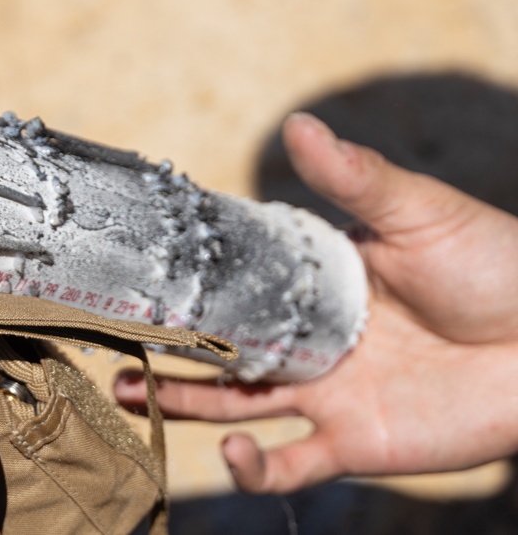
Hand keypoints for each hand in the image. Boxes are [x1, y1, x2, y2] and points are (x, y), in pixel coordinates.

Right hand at [114, 112, 517, 492]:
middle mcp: (311, 341)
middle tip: (113, 343)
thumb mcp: (418, 213)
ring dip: (183, 403)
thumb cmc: (497, 264)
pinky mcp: (354, 442)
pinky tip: (228, 453)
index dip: (186, 285)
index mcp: (317, 285)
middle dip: (166, 350)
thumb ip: (354, 177)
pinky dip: (254, 470)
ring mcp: (327, 394)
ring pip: (236, 405)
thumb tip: (296, 123)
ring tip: (129, 391)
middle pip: (221, 350)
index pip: (236, 284)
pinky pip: (292, 466)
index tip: (134, 279)